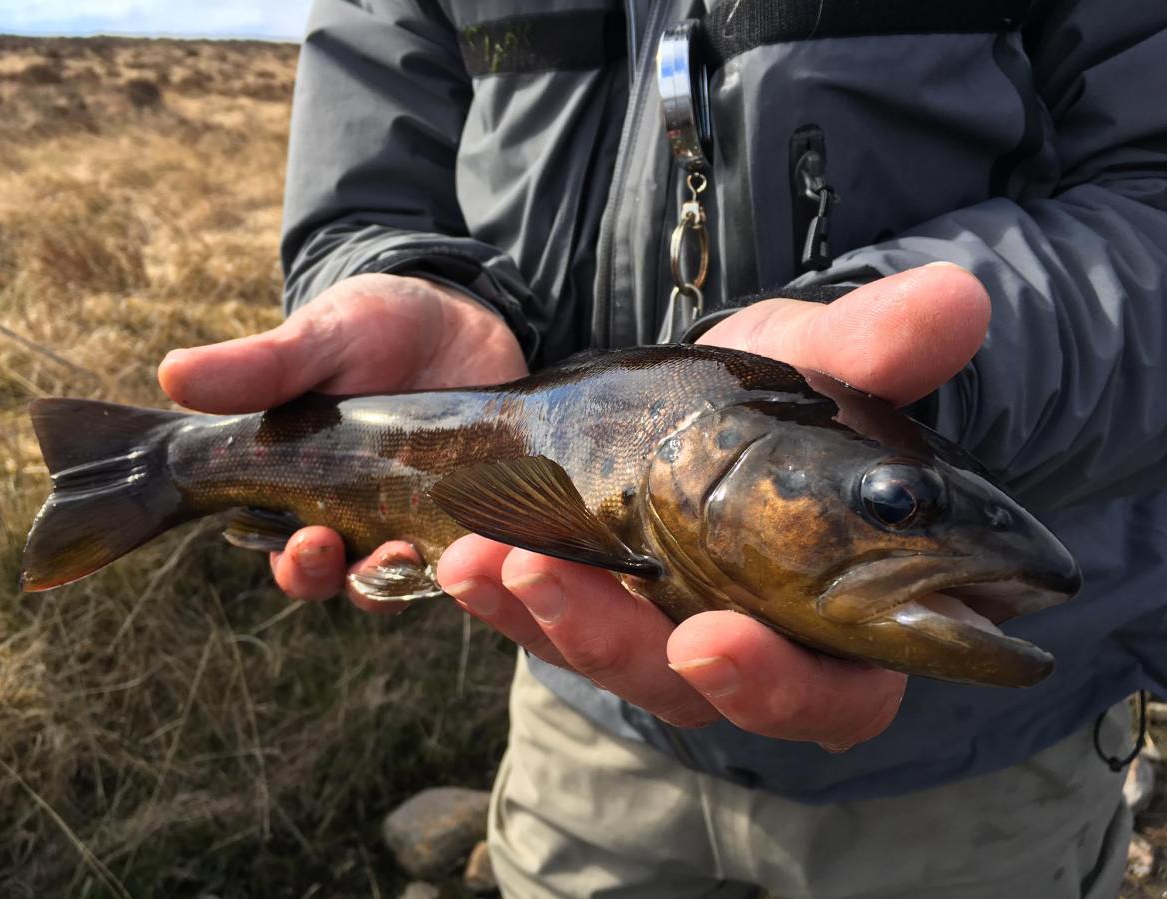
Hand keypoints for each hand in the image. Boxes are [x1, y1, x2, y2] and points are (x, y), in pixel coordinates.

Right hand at [158, 273, 527, 600]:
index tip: (308, 542)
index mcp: (309, 489)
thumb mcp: (320, 338)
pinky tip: (492, 542)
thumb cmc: (373, 326)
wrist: (458, 311)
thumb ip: (260, 366)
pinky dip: (483, 554)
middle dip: (354, 578)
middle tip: (372, 553)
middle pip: (350, 579)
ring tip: (422, 550)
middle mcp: (365, 516)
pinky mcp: (481, 508)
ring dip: (414, 574)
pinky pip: (481, 552)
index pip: (288, 551)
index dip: (295, 563)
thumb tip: (170, 374)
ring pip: (414, 577)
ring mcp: (425, 516)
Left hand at [438, 263, 990, 747]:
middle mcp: (743, 642)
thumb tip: (959, 302)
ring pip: (608, 663)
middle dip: (638, 655)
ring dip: (554, 619)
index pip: (832, 691)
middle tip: (585, 594)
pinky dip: (502, 594)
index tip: (715, 638)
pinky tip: (464, 553)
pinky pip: (543, 620)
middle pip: (700, 695)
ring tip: (501, 556)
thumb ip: (873, 349)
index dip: (782, 685)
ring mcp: (654, 630)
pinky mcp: (584, 606)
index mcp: (832, 612)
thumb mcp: (809, 362)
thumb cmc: (770, 393)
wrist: (683, 392)